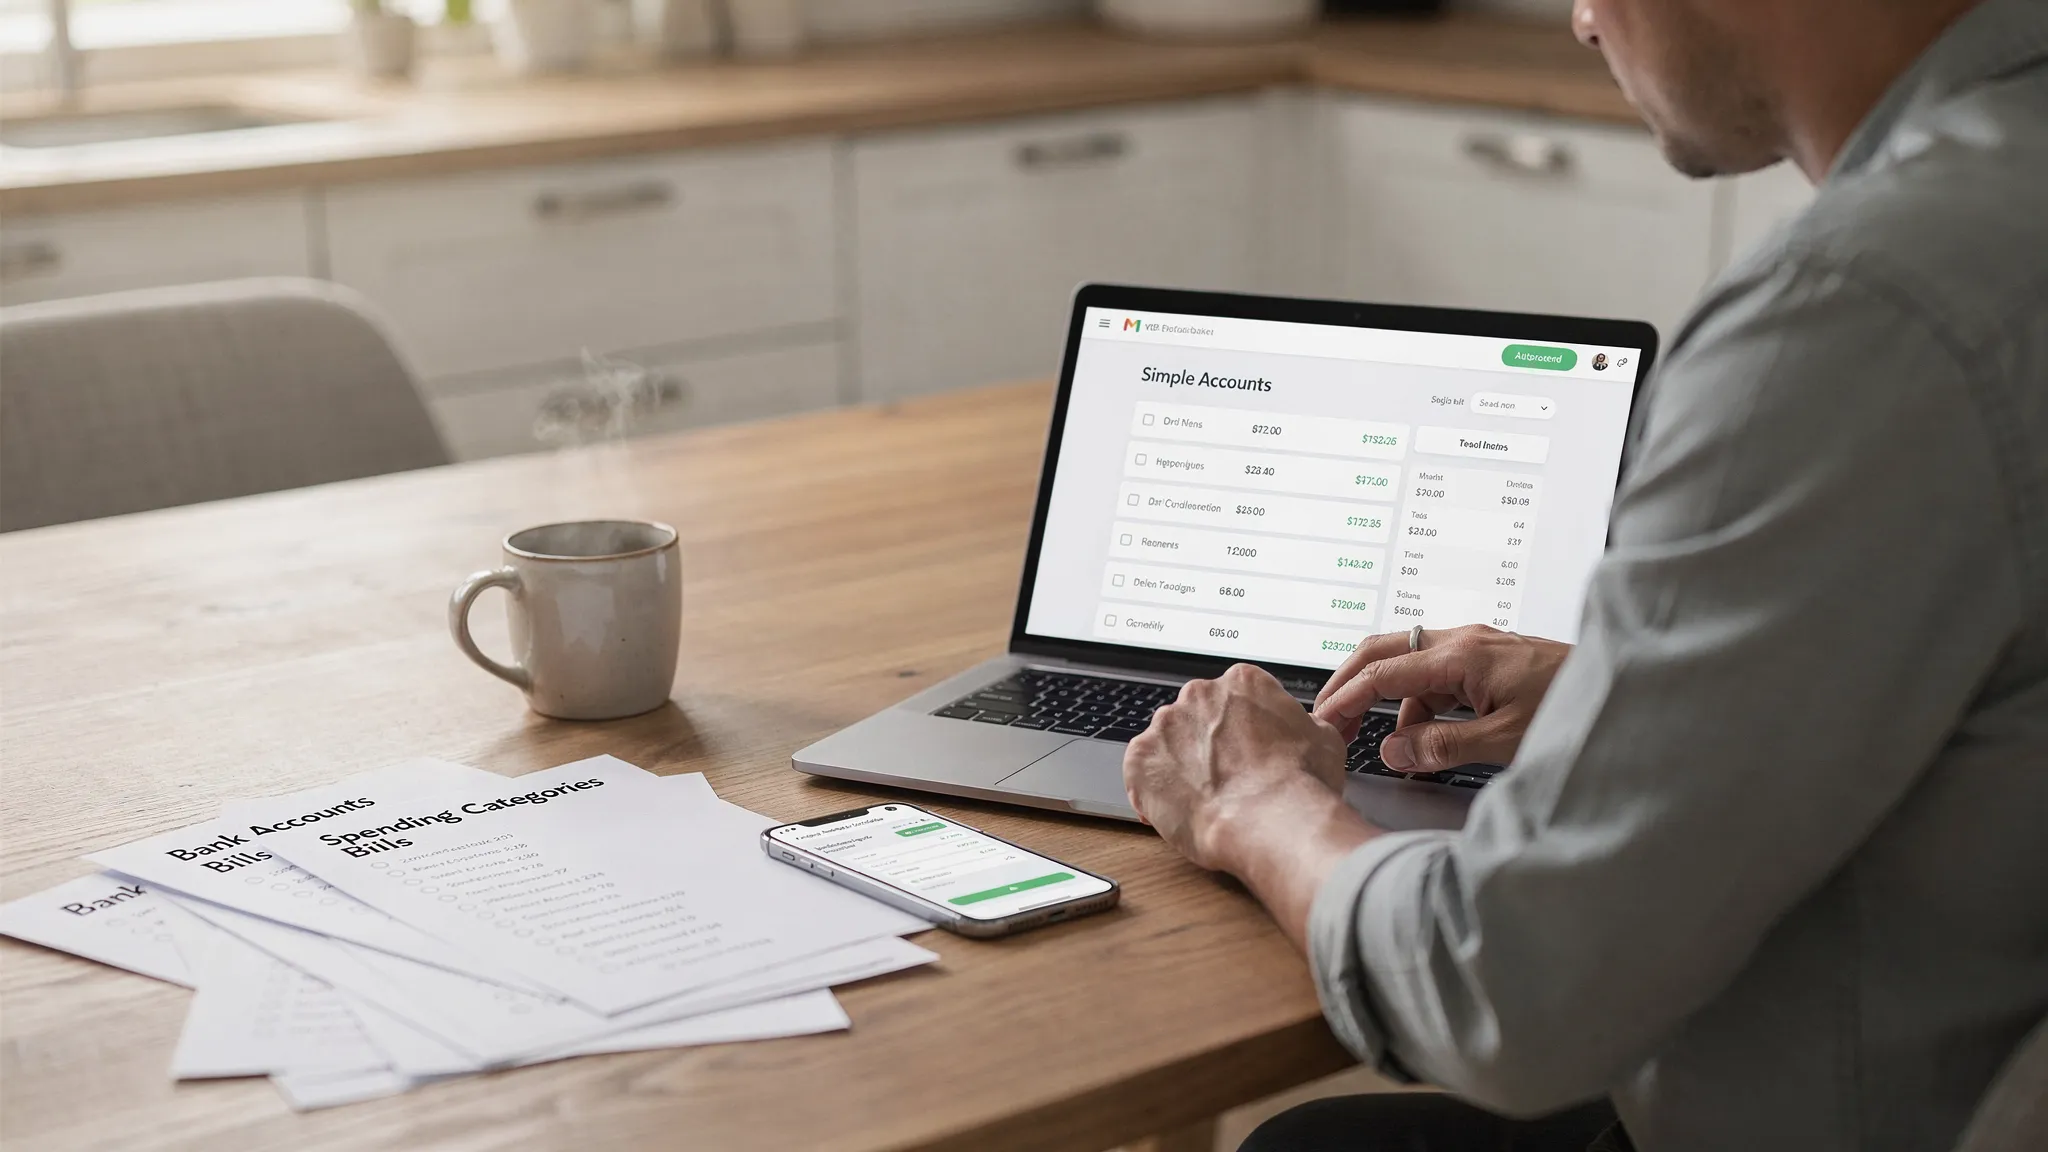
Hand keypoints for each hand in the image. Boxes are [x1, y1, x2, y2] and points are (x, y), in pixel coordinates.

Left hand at [1124, 663, 1379, 949]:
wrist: (1272, 820)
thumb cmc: (1301, 784)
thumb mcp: (1324, 738)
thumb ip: (1300, 724)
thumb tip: (1301, 729)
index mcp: (1242, 681)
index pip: (1232, 697)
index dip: (1240, 729)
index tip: (1245, 751)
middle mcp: (1198, 694)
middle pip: (1197, 716)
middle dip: (1208, 744)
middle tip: (1227, 778)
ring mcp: (1165, 726)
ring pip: (1168, 743)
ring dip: (1181, 765)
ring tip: (1206, 799)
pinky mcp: (1140, 759)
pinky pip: (1141, 771)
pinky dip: (1153, 788)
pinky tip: (1178, 809)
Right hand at [1313, 625, 1571, 774]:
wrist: (1624, 690)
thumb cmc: (1576, 710)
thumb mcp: (1505, 741)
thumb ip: (1443, 746)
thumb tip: (1395, 750)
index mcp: (1463, 656)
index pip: (1383, 672)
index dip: (1346, 697)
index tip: (1323, 721)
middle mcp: (1466, 641)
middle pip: (1384, 650)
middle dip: (1350, 683)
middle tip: (1328, 716)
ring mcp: (1477, 647)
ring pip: (1410, 664)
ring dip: (1389, 700)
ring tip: (1388, 745)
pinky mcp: (1489, 659)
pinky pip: (1437, 674)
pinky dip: (1421, 703)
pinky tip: (1428, 736)